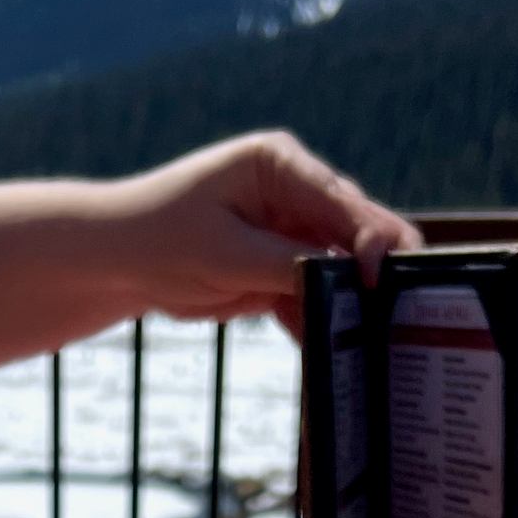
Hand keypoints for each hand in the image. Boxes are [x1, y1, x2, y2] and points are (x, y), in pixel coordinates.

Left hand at [109, 131, 420, 327]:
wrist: (116, 260)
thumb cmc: (161, 238)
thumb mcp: (226, 254)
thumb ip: (289, 265)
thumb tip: (349, 280)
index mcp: (280, 165)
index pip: (342, 201)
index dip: (371, 239)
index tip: (380, 278)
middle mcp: (293, 191)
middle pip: (351, 232)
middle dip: (373, 270)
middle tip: (401, 309)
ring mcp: (289, 229)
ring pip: (338, 268)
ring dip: (351, 302)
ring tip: (376, 338)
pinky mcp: (279, 266)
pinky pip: (312, 295)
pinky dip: (320, 321)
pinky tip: (336, 352)